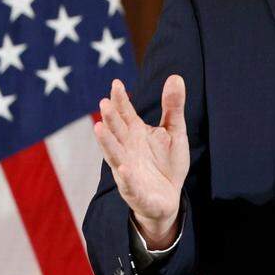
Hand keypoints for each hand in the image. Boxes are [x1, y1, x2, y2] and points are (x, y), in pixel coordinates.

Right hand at [93, 75, 189, 248]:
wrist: (169, 198)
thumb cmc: (167, 162)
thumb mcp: (174, 131)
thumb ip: (173, 106)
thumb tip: (176, 76)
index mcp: (135, 133)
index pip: (125, 113)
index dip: (121, 99)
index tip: (116, 83)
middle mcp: (127, 149)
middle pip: (117, 131)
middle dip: (110, 118)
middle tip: (104, 102)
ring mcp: (128, 170)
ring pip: (115, 154)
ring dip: (107, 143)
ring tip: (99, 128)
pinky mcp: (135, 191)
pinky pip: (129, 184)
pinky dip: (126, 176)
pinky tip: (123, 167)